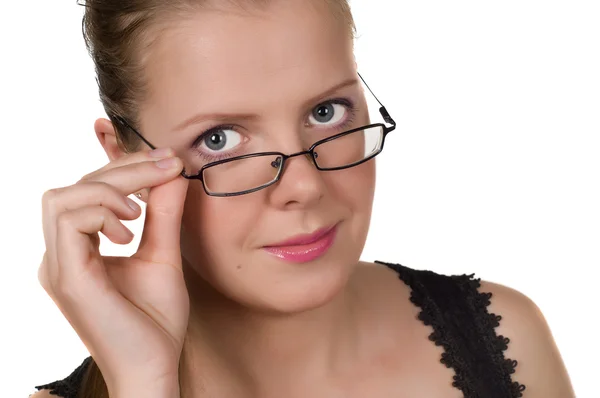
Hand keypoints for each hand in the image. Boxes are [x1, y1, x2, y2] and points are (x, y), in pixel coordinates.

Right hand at [39, 149, 189, 395]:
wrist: (153, 366)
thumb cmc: (156, 320)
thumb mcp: (162, 254)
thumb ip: (163, 213)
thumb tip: (173, 170)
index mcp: (79, 249)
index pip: (88, 190)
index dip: (125, 167)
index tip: (168, 160)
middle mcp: (61, 255)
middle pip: (74, 186)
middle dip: (122, 169)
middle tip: (166, 166)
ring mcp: (58, 266)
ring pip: (61, 197)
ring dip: (108, 191)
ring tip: (138, 214)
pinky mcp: (65, 277)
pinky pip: (67, 221)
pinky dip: (102, 213)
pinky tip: (130, 233)